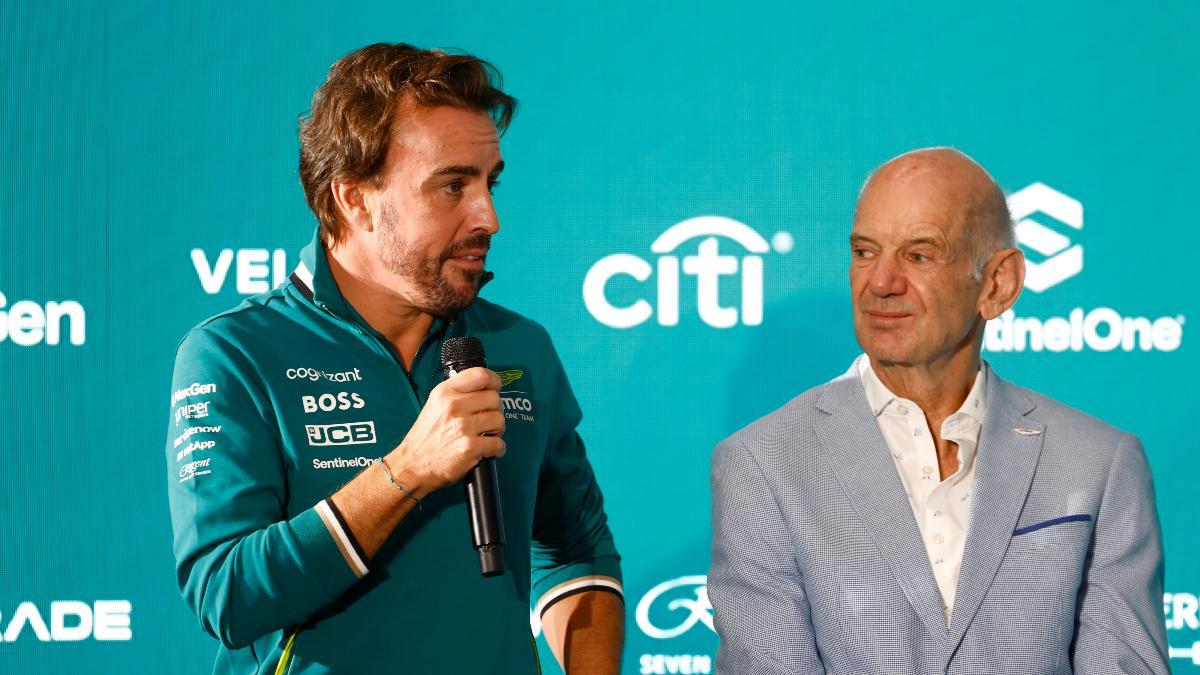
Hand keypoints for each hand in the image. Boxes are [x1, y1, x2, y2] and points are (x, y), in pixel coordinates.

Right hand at [387, 367, 505, 495]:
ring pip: (499, 420)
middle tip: (487, 420)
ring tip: (486, 436)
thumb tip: (484, 390)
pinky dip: (498, 449)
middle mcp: (454, 406)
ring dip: (497, 430)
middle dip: (495, 410)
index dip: (494, 382)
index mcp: (445, 392)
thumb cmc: (425, 437)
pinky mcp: (470, 447)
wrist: (412, 465)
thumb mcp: (434, 405)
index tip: (495, 389)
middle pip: (494, 398)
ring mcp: (463, 426)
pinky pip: (498, 443)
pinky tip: (488, 450)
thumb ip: (457, 395)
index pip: (480, 374)